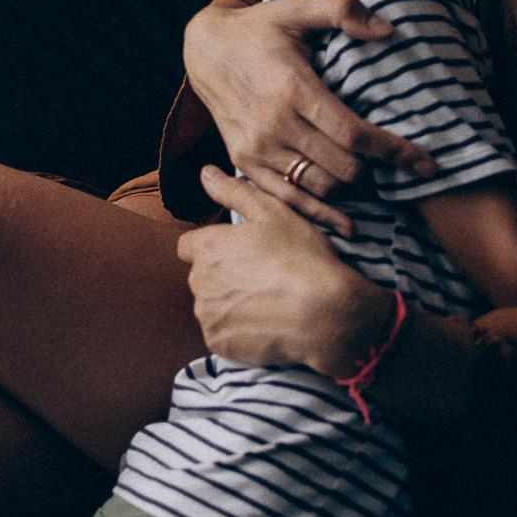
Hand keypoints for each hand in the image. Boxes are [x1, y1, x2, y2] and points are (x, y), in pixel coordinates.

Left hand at [177, 166, 393, 375]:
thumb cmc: (303, 259)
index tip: (240, 255)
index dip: (214, 249)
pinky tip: (265, 323)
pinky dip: (237, 331)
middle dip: (223, 277)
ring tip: (266, 302)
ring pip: (211, 306)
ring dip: (229, 305)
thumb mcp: (273, 213)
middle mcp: (198, 281)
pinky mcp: (218, 343)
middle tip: (261, 278)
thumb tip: (205, 173)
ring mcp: (207, 315)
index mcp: (207, 247)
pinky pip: (221, 334)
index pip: (189, 246)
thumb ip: (234, 192)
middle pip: (201, 277)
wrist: (327, 315)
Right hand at [183, 0, 434, 235]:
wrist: (205, 49)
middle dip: (376, 170)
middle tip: (395, 163)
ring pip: (319, 186)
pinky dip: (318, 212)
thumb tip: (389, 30)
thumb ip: (344, 10)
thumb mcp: (298, 8)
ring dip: (350, 186)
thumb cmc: (259, 29)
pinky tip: (346, 222)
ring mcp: (256, 146)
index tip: (426, 163)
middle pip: (341, 167)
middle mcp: (273, 123)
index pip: (353, 134)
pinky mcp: (244, 160)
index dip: (394, 152)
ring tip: (370, 176)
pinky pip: (287, 198)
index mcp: (292, 88)